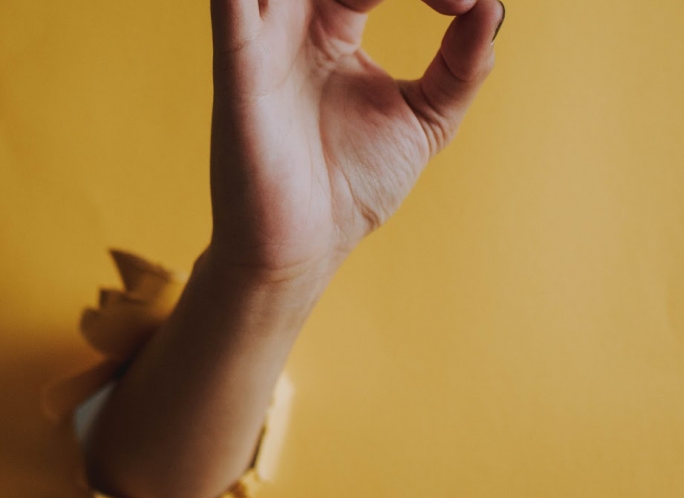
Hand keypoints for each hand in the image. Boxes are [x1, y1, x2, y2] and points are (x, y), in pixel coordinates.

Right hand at [208, 0, 504, 280]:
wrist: (305, 245)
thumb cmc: (353, 187)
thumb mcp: (425, 120)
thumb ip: (460, 66)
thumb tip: (492, 7)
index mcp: (332, 29)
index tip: (463, 5)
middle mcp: (294, 24)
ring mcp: (263, 39)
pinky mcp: (239, 65)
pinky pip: (233, 4)